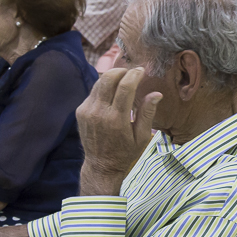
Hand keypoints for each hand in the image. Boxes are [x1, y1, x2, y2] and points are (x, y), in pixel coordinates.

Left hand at [75, 67, 161, 195]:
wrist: (101, 166)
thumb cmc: (125, 152)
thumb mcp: (141, 137)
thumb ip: (147, 113)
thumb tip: (156, 94)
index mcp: (117, 119)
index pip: (125, 87)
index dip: (134, 74)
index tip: (141, 70)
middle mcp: (99, 113)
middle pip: (108, 79)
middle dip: (121, 71)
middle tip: (130, 72)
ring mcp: (87, 111)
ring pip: (99, 83)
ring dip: (111, 77)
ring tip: (123, 80)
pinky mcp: (80, 111)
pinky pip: (93, 92)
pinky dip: (104, 88)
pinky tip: (112, 94)